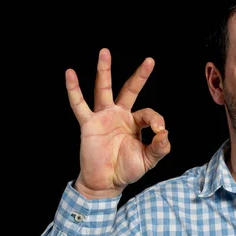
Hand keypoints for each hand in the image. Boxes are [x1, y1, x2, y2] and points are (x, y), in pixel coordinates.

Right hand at [66, 48, 170, 198]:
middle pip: (130, 90)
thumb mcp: (148, 160)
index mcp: (135, 123)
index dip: (156, 121)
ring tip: (104, 52)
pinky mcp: (88, 123)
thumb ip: (159, 147)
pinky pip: (79, 104)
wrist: (106, 183)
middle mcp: (120, 115)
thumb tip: (165, 132)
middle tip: (150, 60)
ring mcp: (103, 117)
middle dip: (140, 75)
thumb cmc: (126, 170)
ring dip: (104, 70)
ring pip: (104, 89)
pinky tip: (70, 74)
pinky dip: (74, 89)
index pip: (149, 113)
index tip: (159, 132)